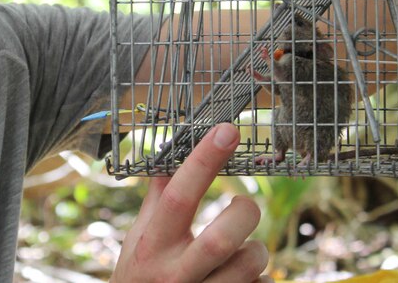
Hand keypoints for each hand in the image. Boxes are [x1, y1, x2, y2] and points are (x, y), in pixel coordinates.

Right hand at [112, 123, 271, 282]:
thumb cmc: (140, 277)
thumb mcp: (139, 240)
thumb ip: (156, 200)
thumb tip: (168, 157)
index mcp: (152, 246)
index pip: (177, 197)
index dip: (203, 161)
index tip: (227, 130)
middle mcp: (175, 275)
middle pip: (224, 237)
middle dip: (245, 213)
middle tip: (244, 207)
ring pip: (251, 264)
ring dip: (255, 251)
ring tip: (241, 253)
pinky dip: (258, 279)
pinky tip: (236, 281)